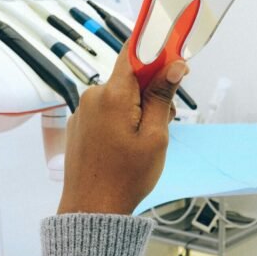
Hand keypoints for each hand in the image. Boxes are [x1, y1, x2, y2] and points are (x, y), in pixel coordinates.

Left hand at [57, 49, 187, 214]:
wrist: (93, 208)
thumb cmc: (127, 176)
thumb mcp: (155, 136)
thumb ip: (162, 97)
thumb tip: (174, 65)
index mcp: (113, 95)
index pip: (134, 52)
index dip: (156, 48)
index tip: (175, 54)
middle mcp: (93, 96)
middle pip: (131, 77)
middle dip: (153, 91)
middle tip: (165, 121)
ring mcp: (84, 110)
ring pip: (121, 95)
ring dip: (139, 108)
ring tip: (145, 140)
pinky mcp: (81, 124)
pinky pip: (108, 109)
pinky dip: (124, 118)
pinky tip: (129, 144)